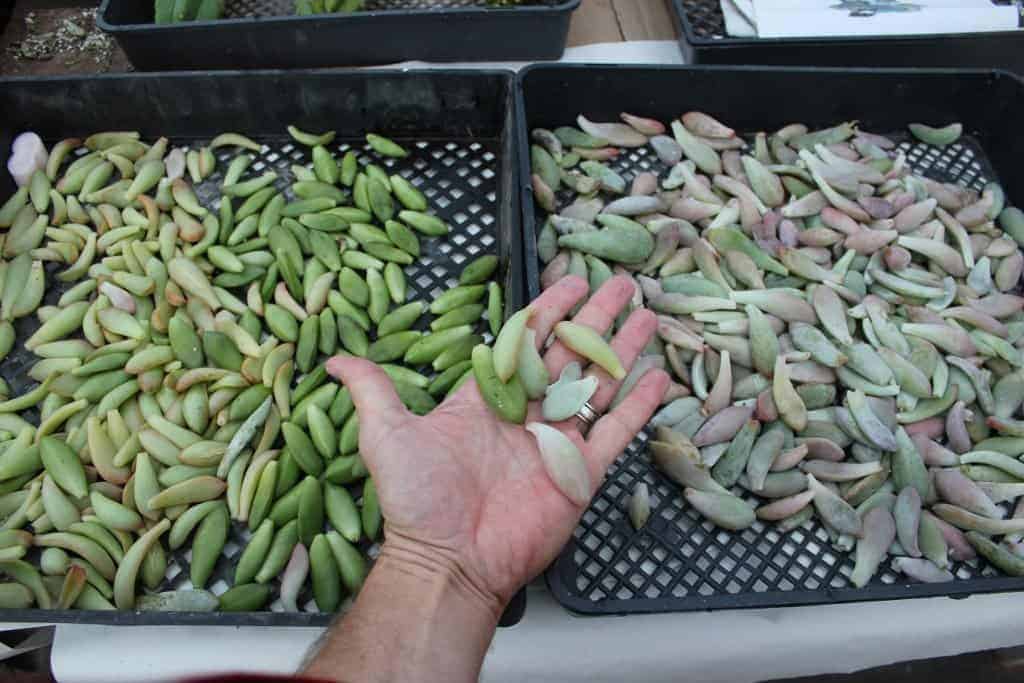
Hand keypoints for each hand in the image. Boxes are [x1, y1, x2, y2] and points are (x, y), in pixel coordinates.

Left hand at [325, 275, 668, 613]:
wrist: (447, 561)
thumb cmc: (416, 500)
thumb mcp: (386, 433)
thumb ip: (372, 389)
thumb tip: (335, 359)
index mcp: (489, 398)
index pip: (527, 341)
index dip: (550, 309)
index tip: (571, 279)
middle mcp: (526, 415)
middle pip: (571, 355)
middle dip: (597, 318)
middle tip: (622, 284)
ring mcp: (556, 444)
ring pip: (598, 386)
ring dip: (623, 351)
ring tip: (648, 316)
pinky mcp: (579, 475)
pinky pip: (615, 433)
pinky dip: (637, 406)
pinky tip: (658, 377)